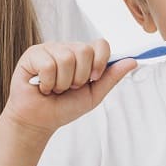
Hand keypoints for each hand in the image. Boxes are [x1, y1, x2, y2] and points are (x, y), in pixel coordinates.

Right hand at [1, 40, 135, 140]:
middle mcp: (67, 48)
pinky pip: (47, 64)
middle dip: (79, 77)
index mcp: (83, 56)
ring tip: (55, 89)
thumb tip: (132, 61)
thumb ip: (111, 77)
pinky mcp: (33, 54)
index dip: (100, 61)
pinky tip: (43, 87)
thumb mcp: (93, 95)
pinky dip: (47, 83)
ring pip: (66, 58)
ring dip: (62, 82)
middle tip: (69, 87)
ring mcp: (50, 49)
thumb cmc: (63, 108)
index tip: (94, 78)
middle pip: (84, 50)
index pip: (100, 44)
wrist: (39, 121)